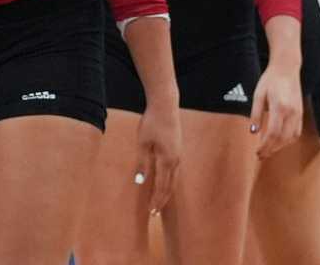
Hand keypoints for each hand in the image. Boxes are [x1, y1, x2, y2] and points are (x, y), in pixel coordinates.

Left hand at [134, 99, 181, 214]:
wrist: (166, 106)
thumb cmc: (152, 122)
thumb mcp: (142, 142)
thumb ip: (142, 162)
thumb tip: (141, 181)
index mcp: (167, 160)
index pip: (162, 186)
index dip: (156, 200)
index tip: (151, 211)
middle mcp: (176, 161)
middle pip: (170, 186)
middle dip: (162, 200)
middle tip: (154, 212)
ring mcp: (178, 156)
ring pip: (174, 180)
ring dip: (166, 192)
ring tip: (158, 202)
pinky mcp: (177, 151)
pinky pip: (174, 172)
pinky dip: (169, 182)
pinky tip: (164, 184)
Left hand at [249, 63, 303, 159]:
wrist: (287, 69)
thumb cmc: (270, 80)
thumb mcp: (258, 94)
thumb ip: (256, 113)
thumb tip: (253, 131)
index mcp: (279, 107)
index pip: (273, 133)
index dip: (265, 145)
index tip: (257, 152)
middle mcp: (291, 112)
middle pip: (282, 138)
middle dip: (271, 149)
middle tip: (261, 155)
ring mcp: (298, 113)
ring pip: (291, 137)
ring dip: (280, 146)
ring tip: (268, 150)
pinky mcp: (301, 113)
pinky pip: (296, 132)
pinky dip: (288, 140)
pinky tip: (279, 142)